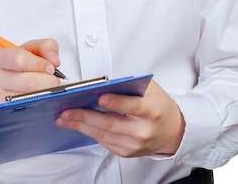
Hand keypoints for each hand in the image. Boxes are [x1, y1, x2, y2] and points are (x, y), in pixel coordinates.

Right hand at [0, 38, 60, 105]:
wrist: (0, 87)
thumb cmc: (17, 67)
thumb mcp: (29, 50)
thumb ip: (46, 46)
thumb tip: (54, 61)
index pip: (21, 60)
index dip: (41, 64)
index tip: (50, 67)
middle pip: (30, 82)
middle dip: (49, 81)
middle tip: (52, 80)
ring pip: (31, 98)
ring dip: (46, 94)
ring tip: (45, 89)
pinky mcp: (3, 115)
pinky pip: (30, 111)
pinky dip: (40, 105)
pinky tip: (39, 99)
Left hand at [56, 79, 184, 156]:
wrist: (172, 130)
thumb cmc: (158, 105)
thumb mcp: (150, 89)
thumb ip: (130, 86)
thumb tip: (103, 84)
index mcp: (151, 110)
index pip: (132, 106)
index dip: (116, 102)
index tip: (100, 97)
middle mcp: (143, 130)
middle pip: (110, 124)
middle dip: (85, 117)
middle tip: (67, 111)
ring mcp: (134, 144)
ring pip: (103, 135)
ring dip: (82, 126)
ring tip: (65, 118)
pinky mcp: (127, 152)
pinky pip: (104, 142)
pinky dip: (89, 133)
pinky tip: (78, 125)